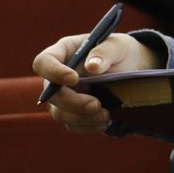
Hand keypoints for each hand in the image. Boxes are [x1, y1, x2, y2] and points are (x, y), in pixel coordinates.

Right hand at [33, 32, 157, 134]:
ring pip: (60, 113)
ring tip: (105, 115)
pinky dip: (88, 126)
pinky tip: (105, 121)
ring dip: (81, 118)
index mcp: (63, 52)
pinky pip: (72, 125)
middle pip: (50, 94)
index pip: (43, 62)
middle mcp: (57, 76)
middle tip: (96, 104)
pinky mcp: (72, 113)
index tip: (74, 79)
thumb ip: (105, 52)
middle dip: (72, 102)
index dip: (53, 72)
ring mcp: (63, 96)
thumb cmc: (119, 52)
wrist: (130, 70)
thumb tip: (93, 66)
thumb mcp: (117, 46)